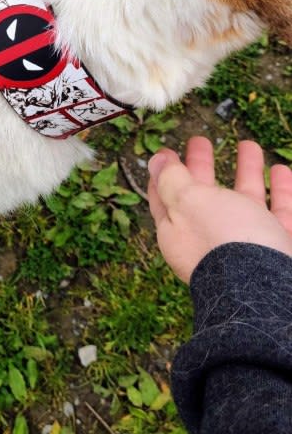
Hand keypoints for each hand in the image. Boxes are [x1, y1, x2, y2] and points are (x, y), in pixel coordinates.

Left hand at [147, 136, 291, 282]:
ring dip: (246, 172)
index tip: (166, 152)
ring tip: (249, 144)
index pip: (165, 197)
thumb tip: (154, 162)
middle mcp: (211, 239)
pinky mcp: (278, 249)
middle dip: (202, 167)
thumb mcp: (190, 202)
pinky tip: (282, 171)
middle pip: (204, 197)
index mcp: (180, 231)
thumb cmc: (224, 241)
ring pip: (245, 201)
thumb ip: (172, 180)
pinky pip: (279, 214)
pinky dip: (281, 191)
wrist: (270, 292)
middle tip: (200, 141)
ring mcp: (246, 246)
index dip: (164, 173)